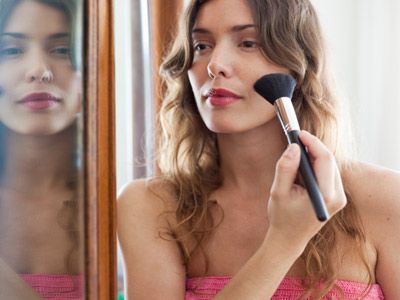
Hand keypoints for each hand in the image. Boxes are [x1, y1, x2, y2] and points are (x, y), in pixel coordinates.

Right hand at [266, 130, 346, 251]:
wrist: (288, 239)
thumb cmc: (281, 217)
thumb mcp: (278, 192)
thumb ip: (285, 168)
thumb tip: (294, 147)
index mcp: (326, 196)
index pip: (324, 160)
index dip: (312, 143)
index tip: (298, 133)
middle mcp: (337, 196)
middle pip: (329, 160)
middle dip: (313, 146)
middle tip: (295, 138)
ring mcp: (339, 197)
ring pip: (329, 164)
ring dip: (314, 155)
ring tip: (296, 150)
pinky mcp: (335, 196)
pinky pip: (328, 172)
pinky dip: (316, 164)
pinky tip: (302, 163)